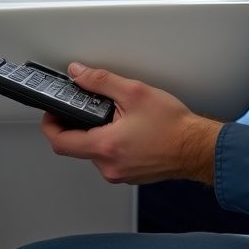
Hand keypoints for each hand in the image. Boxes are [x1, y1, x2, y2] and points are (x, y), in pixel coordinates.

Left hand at [40, 64, 222, 185]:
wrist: (197, 148)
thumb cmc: (173, 125)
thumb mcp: (135, 92)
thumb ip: (101, 81)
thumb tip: (79, 74)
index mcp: (105, 146)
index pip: (60, 142)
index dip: (50, 124)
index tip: (52, 111)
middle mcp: (108, 166)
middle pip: (76, 146)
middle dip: (78, 123)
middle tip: (88, 105)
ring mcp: (119, 174)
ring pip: (95, 151)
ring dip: (98, 132)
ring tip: (117, 115)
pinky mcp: (130, 175)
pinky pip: (111, 157)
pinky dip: (112, 142)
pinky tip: (129, 128)